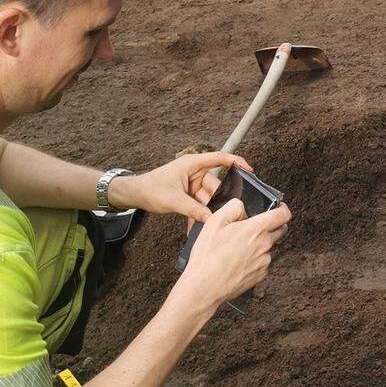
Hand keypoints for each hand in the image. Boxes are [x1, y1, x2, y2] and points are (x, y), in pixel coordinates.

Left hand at [112, 152, 250, 224]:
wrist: (135, 194)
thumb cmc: (151, 189)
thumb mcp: (174, 201)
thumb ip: (194, 210)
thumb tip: (212, 220)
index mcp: (193, 164)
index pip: (220, 159)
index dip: (237, 162)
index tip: (250, 170)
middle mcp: (195, 171)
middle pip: (216, 186)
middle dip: (218, 201)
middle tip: (225, 216)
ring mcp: (192, 183)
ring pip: (208, 198)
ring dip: (207, 212)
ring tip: (208, 225)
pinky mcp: (189, 193)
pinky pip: (199, 204)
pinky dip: (198, 215)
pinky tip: (196, 228)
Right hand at [175, 198, 291, 310]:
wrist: (205, 286)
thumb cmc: (208, 256)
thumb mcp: (215, 221)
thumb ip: (234, 207)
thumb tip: (243, 208)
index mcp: (256, 229)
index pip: (283, 214)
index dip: (282, 208)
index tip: (279, 207)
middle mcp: (264, 245)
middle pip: (280, 230)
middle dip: (272, 225)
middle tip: (256, 226)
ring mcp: (264, 261)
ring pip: (270, 246)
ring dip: (260, 243)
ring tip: (240, 247)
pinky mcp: (260, 274)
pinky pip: (264, 261)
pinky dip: (256, 258)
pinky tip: (240, 260)